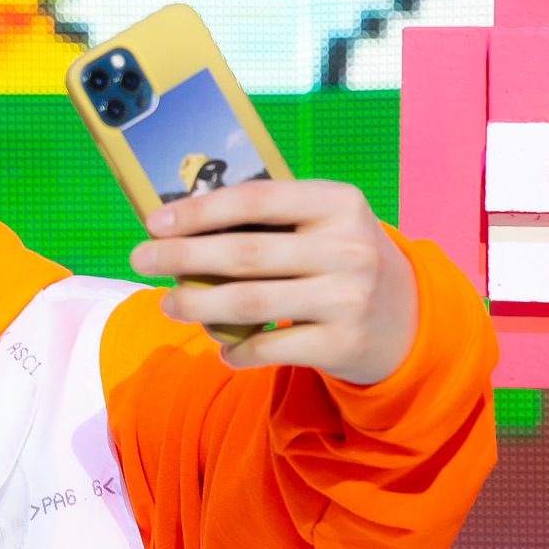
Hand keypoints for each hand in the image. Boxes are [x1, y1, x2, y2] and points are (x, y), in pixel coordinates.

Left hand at [128, 180, 417, 384]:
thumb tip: (179, 223)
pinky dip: (236, 350)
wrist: (408, 320)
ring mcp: (349, 299)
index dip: (198, 210)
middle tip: (141, 260)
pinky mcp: (342, 344)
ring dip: (196, 306)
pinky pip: (269, 348)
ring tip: (168, 304)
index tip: (153, 222)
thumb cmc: (339, 261)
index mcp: (339, 202)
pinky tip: (221, 346)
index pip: (256, 199)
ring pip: (250, 303)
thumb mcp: (323, 224)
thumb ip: (268, 219)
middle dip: (182, 257)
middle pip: (245, 253)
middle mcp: (349, 248)